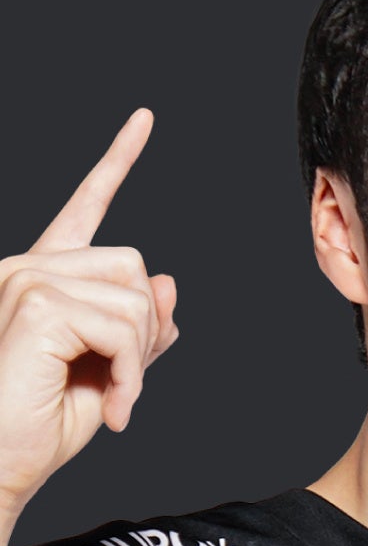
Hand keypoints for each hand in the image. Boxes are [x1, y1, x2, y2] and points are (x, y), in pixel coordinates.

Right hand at [0, 109, 177, 522]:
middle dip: (146, 331)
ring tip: (114, 399)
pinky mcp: (33, 300)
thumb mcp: (109, 370)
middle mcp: (26, 268)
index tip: (144, 119)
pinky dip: (134, 371)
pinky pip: (126, 322)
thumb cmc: (41, 426)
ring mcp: (23, 278)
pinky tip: (112, 405)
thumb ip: (138, 325)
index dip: (117, 161)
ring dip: (140, 359)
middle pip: (134, 266)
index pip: (86, 207)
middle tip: (124, 385)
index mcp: (42, 278)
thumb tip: (166, 278)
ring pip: (136, 295)